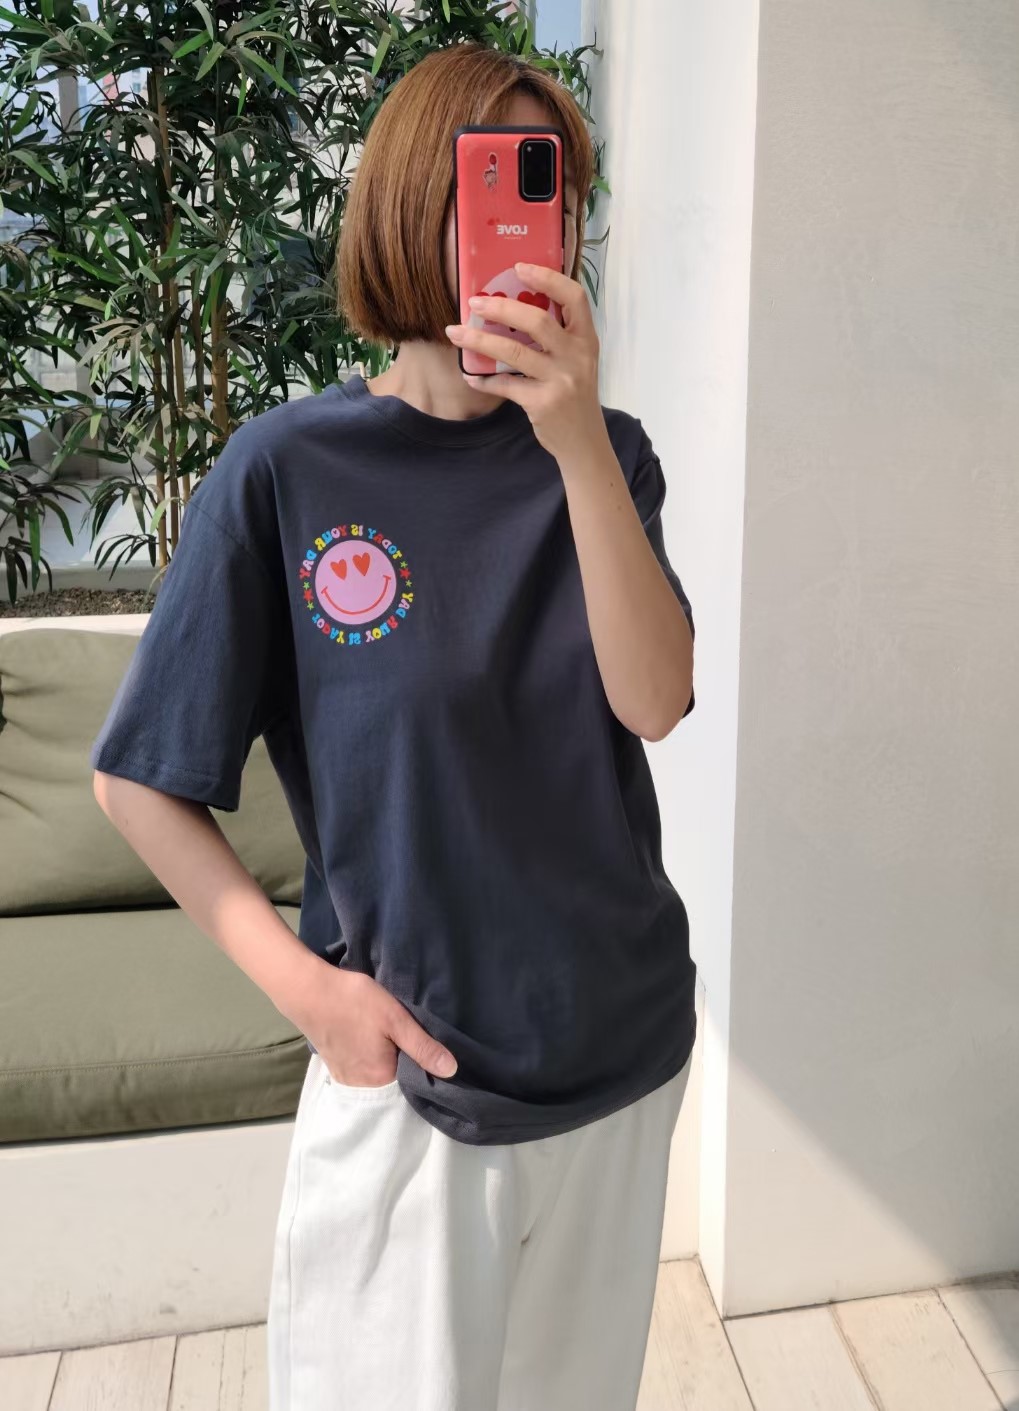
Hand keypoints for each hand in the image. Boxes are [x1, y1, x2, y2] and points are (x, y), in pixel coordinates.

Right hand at [301, 967, 458, 1086]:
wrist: (307, 990)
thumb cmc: (354, 1001)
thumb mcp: (396, 1019)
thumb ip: (423, 1047)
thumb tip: (452, 1071)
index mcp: (380, 1079)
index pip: (413, 1086)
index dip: (425, 1071)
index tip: (432, 1053)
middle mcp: (361, 1087)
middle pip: (394, 1083)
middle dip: (405, 1066)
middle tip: (412, 1041)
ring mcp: (345, 1078)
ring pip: (377, 1076)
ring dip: (387, 1062)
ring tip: (394, 1040)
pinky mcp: (334, 1066)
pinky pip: (361, 1071)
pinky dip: (371, 1060)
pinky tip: (374, 1041)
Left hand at [444, 261, 609, 462]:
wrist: (584, 443)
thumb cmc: (575, 397)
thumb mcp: (578, 362)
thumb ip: (557, 338)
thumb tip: (511, 312)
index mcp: (586, 339)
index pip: (574, 297)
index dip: (547, 278)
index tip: (519, 268)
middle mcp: (576, 356)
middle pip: (537, 321)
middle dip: (501, 309)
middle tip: (475, 303)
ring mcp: (560, 380)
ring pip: (514, 352)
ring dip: (480, 341)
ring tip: (456, 332)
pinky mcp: (542, 403)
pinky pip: (505, 385)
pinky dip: (484, 380)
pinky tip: (471, 376)